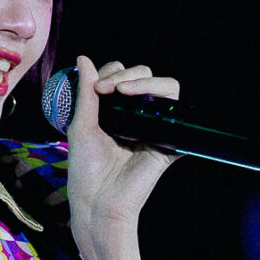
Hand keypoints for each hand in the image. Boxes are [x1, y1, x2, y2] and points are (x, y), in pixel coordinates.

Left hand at [63, 54, 179, 235]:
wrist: (97, 202)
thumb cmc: (85, 169)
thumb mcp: (81, 124)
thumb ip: (86, 92)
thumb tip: (83, 57)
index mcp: (118, 112)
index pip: (123, 76)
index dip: (112, 72)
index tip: (96, 87)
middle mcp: (139, 117)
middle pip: (146, 76)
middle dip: (127, 73)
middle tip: (105, 89)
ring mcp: (155, 129)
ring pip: (166, 88)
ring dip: (144, 81)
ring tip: (122, 90)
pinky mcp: (169, 144)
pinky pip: (178, 115)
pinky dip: (165, 100)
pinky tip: (141, 103)